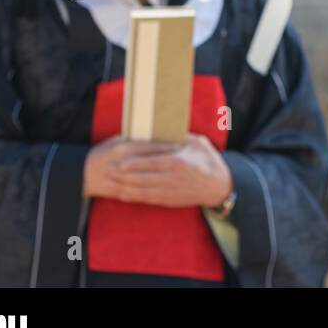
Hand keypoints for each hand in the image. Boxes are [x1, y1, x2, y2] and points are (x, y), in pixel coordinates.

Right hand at [83, 138, 178, 199]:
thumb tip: (156, 135)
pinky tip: (165, 188)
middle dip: (169, 163)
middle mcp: (123, 163)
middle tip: (186, 161)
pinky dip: (153, 190)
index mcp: (123, 148)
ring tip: (179, 176)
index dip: (167, 146)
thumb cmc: (102, 153)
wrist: (81, 174)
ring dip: (163, 178)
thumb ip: (135, 140)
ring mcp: (121, 179)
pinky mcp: (120, 191)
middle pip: (151, 163)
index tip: (182, 146)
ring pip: (147, 179)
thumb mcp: (116, 142)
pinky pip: (139, 191)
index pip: (150, 146)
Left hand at [91, 133, 232, 207]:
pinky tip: (123, 194)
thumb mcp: (199, 143)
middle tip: (108, 171)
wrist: (219, 186)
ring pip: (142, 190)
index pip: (152, 162)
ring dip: (125, 187)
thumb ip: (181, 136)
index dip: (134, 163)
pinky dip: (134, 197)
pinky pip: (148, 199)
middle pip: (143, 178)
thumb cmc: (209, 161)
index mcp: (179, 161)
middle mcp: (173, 178)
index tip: (120, 162)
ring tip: (111, 183)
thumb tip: (165, 127)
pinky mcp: (170, 200)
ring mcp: (170, 190)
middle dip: (124, 175)